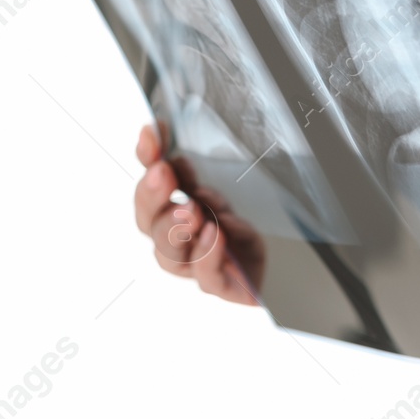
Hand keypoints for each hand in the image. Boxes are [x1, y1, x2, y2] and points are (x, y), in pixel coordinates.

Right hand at [134, 126, 265, 305]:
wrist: (272, 263)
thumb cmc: (236, 228)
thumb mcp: (219, 191)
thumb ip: (194, 176)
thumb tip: (170, 149)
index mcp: (171, 211)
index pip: (149, 183)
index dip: (146, 159)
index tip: (152, 134)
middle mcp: (175, 240)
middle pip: (148, 223)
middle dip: (152, 196)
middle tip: (163, 174)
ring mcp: (194, 265)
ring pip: (169, 255)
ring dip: (176, 229)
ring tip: (192, 209)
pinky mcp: (218, 284)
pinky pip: (206, 276)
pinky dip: (207, 254)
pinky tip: (215, 234)